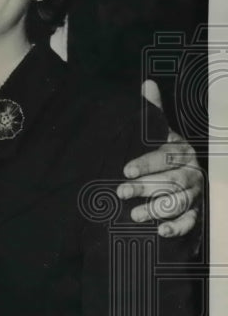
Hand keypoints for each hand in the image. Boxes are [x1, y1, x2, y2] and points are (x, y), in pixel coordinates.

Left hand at [117, 81, 202, 237]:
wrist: (180, 170)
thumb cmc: (162, 149)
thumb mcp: (157, 129)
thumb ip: (151, 111)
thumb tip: (147, 83)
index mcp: (181, 150)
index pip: (166, 156)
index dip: (146, 163)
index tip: (126, 170)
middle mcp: (191, 171)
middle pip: (171, 181)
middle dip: (146, 188)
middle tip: (121, 192)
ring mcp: (194, 192)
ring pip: (180, 202)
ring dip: (158, 210)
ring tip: (135, 215)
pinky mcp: (195, 210)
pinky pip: (191, 221)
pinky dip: (178, 227)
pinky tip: (161, 231)